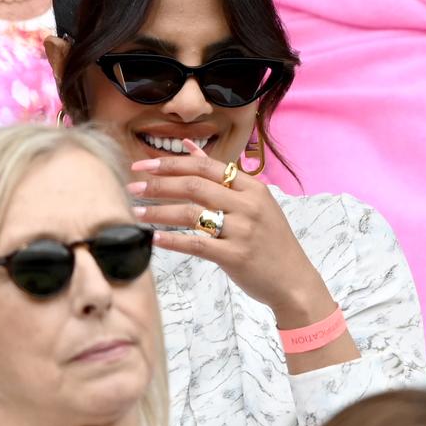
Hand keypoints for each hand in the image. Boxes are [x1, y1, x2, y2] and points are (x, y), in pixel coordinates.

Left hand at [129, 140, 335, 326]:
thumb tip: (189, 146)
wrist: (293, 279)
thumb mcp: (254, 201)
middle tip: (132, 186)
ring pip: (191, 213)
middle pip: (194, 185)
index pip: (206, 166)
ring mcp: (242, 230)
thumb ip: (222, 174)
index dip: (171, 163)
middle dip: (158, 184)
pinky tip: (155, 238)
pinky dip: (172, 240)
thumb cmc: (270, 239)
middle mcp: (248, 204)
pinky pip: (196, 245)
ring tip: (136, 212)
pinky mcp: (236, 256)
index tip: (144, 166)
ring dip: (158, 212)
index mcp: (252, 187)